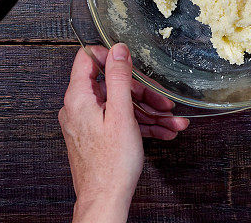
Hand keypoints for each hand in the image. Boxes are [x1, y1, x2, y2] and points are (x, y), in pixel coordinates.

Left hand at [59, 44, 188, 222]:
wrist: (105, 199)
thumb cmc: (111, 164)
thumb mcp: (121, 113)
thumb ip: (118, 77)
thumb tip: (118, 50)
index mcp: (79, 98)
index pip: (87, 59)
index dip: (110, 56)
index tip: (131, 61)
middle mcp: (79, 108)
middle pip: (112, 85)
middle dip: (143, 93)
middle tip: (164, 102)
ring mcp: (88, 123)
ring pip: (120, 105)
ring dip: (149, 112)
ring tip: (172, 121)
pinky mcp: (96, 136)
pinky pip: (120, 121)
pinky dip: (141, 124)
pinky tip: (163, 131)